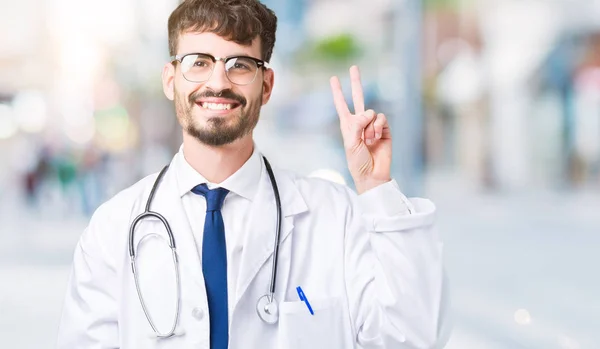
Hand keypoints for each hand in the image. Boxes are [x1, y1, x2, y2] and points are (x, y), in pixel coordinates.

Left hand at [330, 65, 391, 193]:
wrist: (372, 174)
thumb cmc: (358, 162)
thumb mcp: (351, 143)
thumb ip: (356, 125)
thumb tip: (369, 112)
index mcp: (347, 125)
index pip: (341, 105)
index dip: (337, 92)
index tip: (333, 79)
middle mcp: (360, 122)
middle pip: (359, 98)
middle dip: (356, 83)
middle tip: (354, 67)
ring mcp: (373, 125)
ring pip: (372, 112)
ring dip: (369, 127)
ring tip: (368, 141)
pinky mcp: (385, 129)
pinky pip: (381, 119)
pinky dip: (377, 128)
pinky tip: (376, 138)